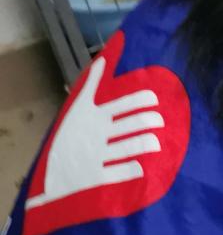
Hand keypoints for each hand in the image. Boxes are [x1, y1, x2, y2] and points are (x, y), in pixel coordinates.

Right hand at [26, 53, 164, 207]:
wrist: (53, 175)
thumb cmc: (69, 136)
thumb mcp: (77, 108)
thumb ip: (92, 84)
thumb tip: (103, 58)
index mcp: (94, 115)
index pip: (126, 103)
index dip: (145, 100)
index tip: (156, 100)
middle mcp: (98, 132)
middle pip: (135, 124)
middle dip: (152, 121)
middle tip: (159, 121)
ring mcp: (98, 154)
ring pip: (133, 146)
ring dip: (149, 143)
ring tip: (156, 142)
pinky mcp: (97, 176)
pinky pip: (122, 171)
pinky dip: (134, 169)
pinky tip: (143, 168)